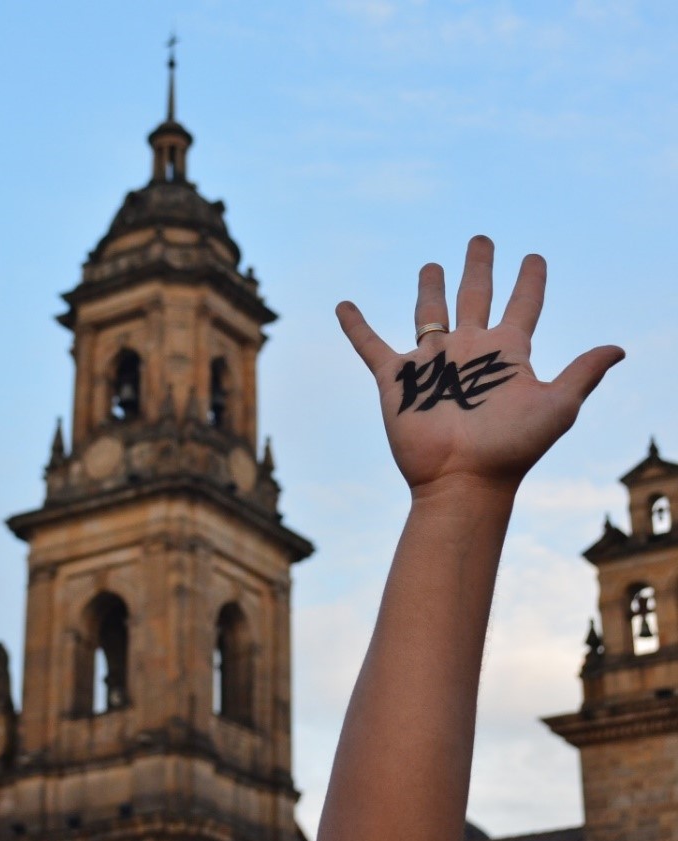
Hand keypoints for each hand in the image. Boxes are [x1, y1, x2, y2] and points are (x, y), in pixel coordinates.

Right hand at [335, 235, 623, 493]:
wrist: (462, 478)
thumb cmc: (512, 448)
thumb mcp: (557, 406)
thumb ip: (582, 373)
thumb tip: (619, 348)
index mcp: (507, 353)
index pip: (522, 305)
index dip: (531, 280)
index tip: (534, 257)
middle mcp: (470, 351)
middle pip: (474, 297)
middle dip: (478, 267)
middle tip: (481, 240)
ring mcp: (432, 363)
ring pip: (429, 314)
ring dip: (430, 288)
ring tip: (431, 266)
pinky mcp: (396, 379)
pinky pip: (371, 345)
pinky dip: (356, 326)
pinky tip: (344, 306)